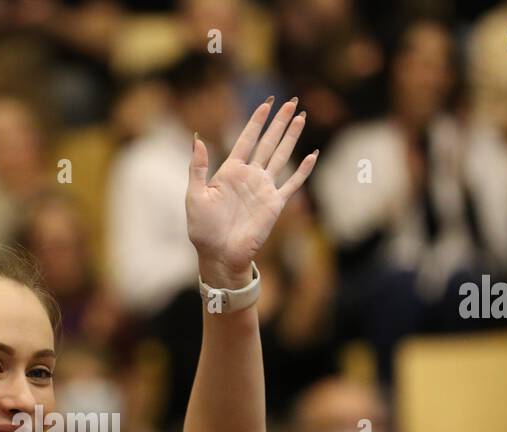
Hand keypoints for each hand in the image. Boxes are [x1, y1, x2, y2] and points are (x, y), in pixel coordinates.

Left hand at [186, 97, 318, 285]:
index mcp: (230, 171)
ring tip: (301, 117)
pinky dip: (303, 170)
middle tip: (291, 101)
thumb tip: (197, 139)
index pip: (246, 139)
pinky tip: (312, 154)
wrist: (220, 255)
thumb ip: (197, 168)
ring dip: (291, 137)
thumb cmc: (203, 229)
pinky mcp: (275, 204)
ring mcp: (264, 189)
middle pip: (268, 142)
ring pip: (281, 156)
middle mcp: (250, 176)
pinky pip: (292, 183)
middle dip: (279, 122)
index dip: (256, 121)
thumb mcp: (194, 196)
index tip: (266, 104)